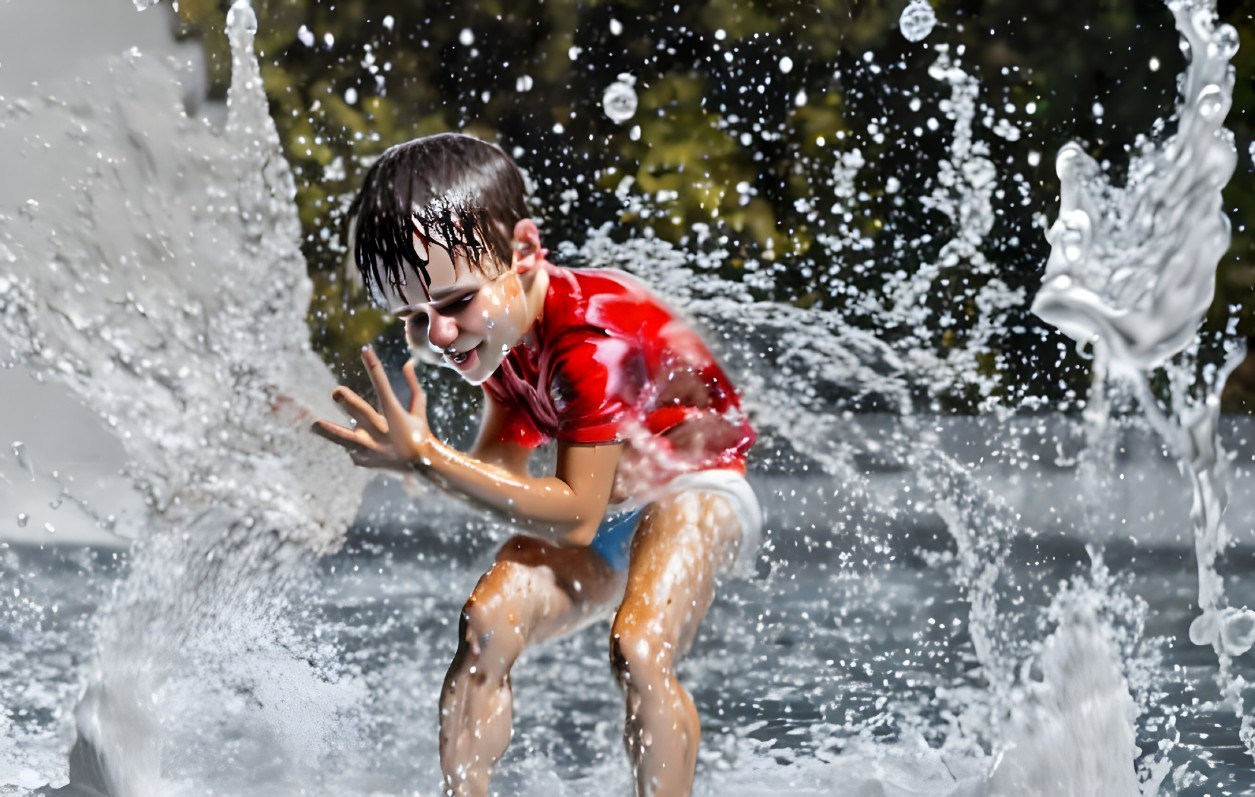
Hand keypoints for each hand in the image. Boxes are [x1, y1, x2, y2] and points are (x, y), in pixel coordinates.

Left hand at [311, 346, 430, 470]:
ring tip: (313, 425)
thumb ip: (413, 385)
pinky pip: (349, 447)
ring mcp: (370, 447)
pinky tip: (358, 442)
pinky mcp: (362, 460)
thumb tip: (408, 362)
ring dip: (329, 431)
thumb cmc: (419, 433)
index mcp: (394, 413)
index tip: (365, 350)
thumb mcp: (418, 409)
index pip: (383, 385)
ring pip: (345, 438)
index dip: (374, 367)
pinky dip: (351, 442)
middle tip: (336, 392)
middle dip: (348, 402)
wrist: (422, 467)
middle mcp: (381, 430)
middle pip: (361, 412)